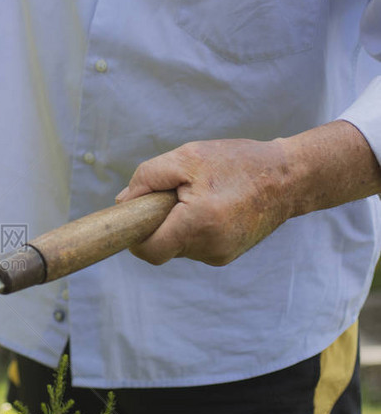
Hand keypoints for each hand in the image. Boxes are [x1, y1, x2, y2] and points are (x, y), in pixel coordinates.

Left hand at [115, 138, 293, 265]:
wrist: (289, 178)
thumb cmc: (236, 163)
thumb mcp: (187, 157)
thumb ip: (147, 178)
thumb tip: (124, 204)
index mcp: (198, 224)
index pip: (149, 250)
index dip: (135, 237)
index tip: (135, 218)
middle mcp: (209, 247)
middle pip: (162, 248)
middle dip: (158, 224)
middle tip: (174, 195)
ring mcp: (219, 256)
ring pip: (177, 247)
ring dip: (177, 225)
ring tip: (199, 198)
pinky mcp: (226, 256)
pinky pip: (194, 246)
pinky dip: (192, 229)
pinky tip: (211, 208)